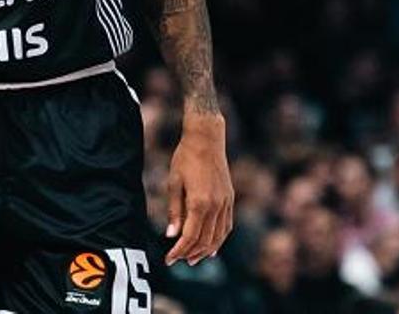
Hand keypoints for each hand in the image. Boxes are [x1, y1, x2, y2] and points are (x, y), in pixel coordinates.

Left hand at [164, 112, 233, 265]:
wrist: (207, 139)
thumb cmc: (185, 158)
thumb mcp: (174, 183)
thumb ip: (174, 211)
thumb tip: (171, 235)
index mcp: (199, 203)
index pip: (190, 236)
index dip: (178, 251)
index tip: (168, 259)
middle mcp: (216, 206)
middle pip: (205, 240)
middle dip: (190, 253)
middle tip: (178, 260)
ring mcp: (225, 203)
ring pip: (218, 236)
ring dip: (206, 250)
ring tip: (193, 258)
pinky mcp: (230, 199)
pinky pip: (227, 226)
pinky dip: (219, 239)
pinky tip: (212, 246)